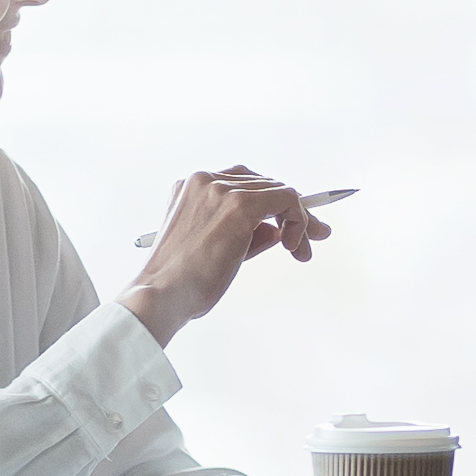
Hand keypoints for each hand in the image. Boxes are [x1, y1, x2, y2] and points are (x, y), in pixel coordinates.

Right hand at [121, 166, 331, 340]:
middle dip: (293, 212)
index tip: (292, 228)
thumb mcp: (214, 247)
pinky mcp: (239, 204)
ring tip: (302, 249)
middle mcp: (203, 180)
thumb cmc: (182, 281)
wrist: (162, 295)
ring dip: (299, 220)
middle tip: (313, 238)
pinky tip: (294, 246)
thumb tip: (279, 230)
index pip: (245, 184)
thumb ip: (246, 232)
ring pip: (279, 191)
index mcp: (190, 187)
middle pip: (265, 184)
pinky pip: (287, 199)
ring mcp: (220, 189)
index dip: (272, 205)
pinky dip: (299, 220)